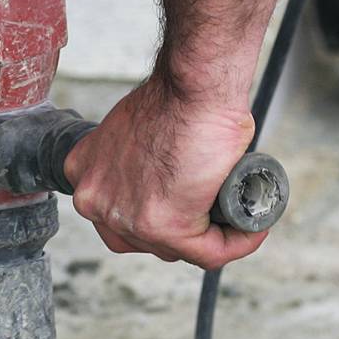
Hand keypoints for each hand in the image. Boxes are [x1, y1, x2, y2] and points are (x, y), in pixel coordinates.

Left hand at [63, 78, 271, 269]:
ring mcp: (127, 218)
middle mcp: (95, 201)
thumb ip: (134, 159)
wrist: (195, 86)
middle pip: (142, 237)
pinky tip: (253, 230)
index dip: (153, 210)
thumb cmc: (177, 98)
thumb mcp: (135, 133)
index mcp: (85, 175)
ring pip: (174, 248)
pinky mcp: (165, 227)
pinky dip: (236, 244)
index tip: (183, 200)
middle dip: (178, 228)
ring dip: (209, 237)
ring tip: (235, 217)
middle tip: (210, 208)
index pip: (118, 214)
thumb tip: (158, 177)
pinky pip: (207, 252)